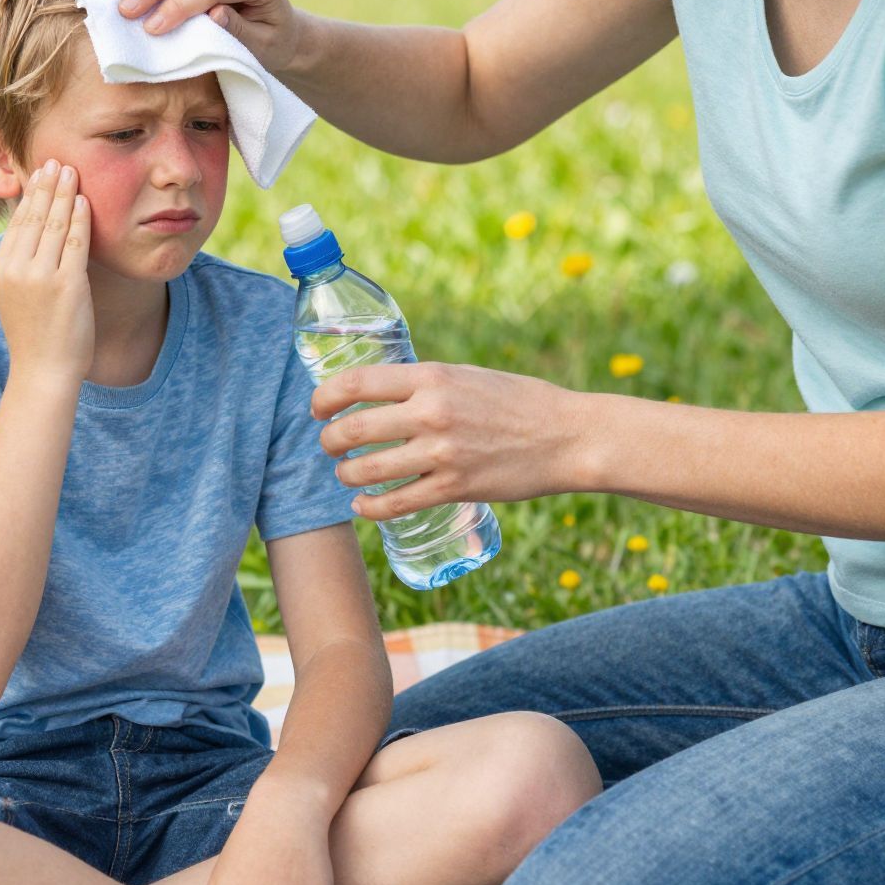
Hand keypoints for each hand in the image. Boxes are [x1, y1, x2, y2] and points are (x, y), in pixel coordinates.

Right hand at [0, 160, 94, 386]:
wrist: (43, 371)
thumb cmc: (35, 335)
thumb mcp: (16, 294)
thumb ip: (22, 264)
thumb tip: (33, 232)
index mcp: (1, 269)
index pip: (18, 223)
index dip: (30, 195)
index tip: (39, 173)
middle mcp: (17, 269)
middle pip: (34, 217)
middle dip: (46, 185)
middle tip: (56, 161)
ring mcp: (41, 276)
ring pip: (54, 224)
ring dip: (64, 194)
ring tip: (71, 171)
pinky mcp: (67, 285)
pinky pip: (76, 242)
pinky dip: (80, 218)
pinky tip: (85, 201)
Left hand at [313, 361, 595, 517]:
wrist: (567, 436)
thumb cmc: (518, 402)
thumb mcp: (467, 376)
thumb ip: (426, 384)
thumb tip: (382, 394)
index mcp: (432, 376)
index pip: (357, 382)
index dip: (325, 397)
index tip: (318, 408)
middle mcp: (431, 412)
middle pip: (353, 429)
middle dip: (331, 441)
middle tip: (330, 446)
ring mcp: (442, 453)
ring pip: (367, 470)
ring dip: (347, 475)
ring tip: (347, 475)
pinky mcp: (454, 488)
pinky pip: (395, 503)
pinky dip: (370, 508)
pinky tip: (364, 507)